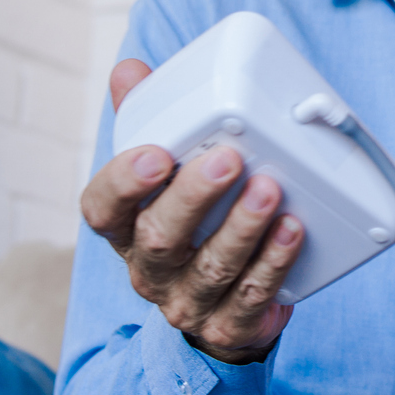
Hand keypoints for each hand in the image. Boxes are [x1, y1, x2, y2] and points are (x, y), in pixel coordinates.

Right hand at [80, 58, 304, 363]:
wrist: (224, 307)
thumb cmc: (192, 226)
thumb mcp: (164, 178)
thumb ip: (148, 121)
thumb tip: (130, 70)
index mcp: (126, 229)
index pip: (101, 209)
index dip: (123, 182)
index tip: (156, 153)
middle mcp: (150, 269)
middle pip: (159, 237)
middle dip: (193, 197)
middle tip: (229, 159)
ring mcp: (189, 301)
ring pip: (211, 268)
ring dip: (242, 227)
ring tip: (269, 189)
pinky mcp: (230, 325)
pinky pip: (252, 297)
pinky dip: (274, 262)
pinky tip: (293, 230)